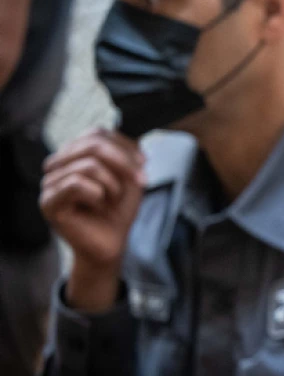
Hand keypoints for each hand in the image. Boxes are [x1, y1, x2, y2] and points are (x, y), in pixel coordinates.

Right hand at [39, 129, 145, 311]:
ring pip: (88, 165)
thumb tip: (128, 135)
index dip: (125, 146)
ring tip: (113, 199)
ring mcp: (49, 183)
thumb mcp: (129, 176)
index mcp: (74, 154)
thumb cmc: (118, 210)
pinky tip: (99, 205)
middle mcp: (58, 165)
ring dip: (113, 184)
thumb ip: (125, 153)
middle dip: (124, 163)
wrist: (112, 242)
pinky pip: (76, 184)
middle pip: (92, 144)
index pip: (96, 132)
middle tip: (140, 181)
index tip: (144, 164)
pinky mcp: (48, 202)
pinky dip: (98, 194)